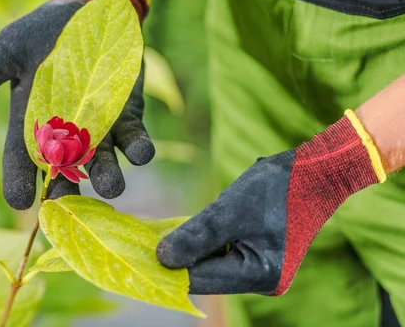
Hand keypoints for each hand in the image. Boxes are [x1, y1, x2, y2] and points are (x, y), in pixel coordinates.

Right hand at [0, 0, 153, 209]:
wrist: (86, 11)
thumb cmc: (41, 33)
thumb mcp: (9, 49)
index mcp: (32, 124)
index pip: (22, 158)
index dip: (19, 179)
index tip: (19, 201)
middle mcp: (66, 135)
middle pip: (64, 170)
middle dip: (67, 188)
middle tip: (67, 204)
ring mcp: (99, 129)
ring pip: (101, 162)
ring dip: (107, 176)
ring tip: (111, 187)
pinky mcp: (127, 116)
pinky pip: (132, 138)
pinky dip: (138, 148)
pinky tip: (141, 154)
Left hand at [157, 114, 383, 294]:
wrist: (315, 172)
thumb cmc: (276, 188)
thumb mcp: (229, 210)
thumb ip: (196, 236)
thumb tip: (161, 258)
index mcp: (259, 276)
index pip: (201, 280)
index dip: (170, 267)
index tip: (140, 252)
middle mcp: (262, 281)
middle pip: (206, 275)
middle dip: (179, 257)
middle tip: (146, 240)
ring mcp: (262, 270)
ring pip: (212, 264)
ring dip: (192, 248)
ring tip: (163, 232)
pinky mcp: (259, 256)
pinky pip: (223, 254)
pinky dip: (206, 242)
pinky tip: (190, 229)